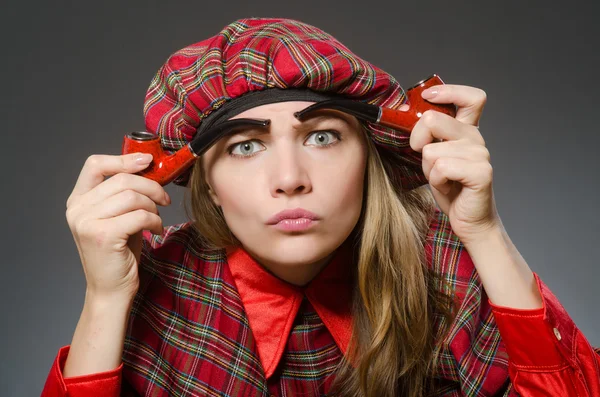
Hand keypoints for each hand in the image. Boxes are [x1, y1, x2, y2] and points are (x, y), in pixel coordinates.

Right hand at [65, 153, 170, 298]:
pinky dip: (154, 221)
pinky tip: (156, 230)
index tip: (148, 161)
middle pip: (122, 179)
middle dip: (151, 186)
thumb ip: (124, 193)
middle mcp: (77, 209)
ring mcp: (87, 222)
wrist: (111, 290)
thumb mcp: (119, 216)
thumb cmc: (119, 252)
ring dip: (153, 206)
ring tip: (157, 219)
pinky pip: (139, 215)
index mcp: (78, 200)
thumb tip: (148, 166)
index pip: (95, 164)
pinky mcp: (103, 235)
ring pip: (132, 196)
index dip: (124, 159)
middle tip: (164, 199)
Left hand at [408, 84, 500, 244]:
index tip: (428, 97)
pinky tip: (448, 187)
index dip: (448, 91)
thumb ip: (427, 135)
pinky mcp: (481, 173)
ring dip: (428, 170)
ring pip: (431, 151)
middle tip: (425, 160)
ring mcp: (480, 155)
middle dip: (417, 141)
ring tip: (442, 179)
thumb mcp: (433, 157)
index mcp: (466, 130)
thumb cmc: (450, 188)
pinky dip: (436, 181)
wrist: (469, 220)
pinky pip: (441, 168)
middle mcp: (476, 138)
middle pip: (433, 120)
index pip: (471, 97)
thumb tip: (403, 114)